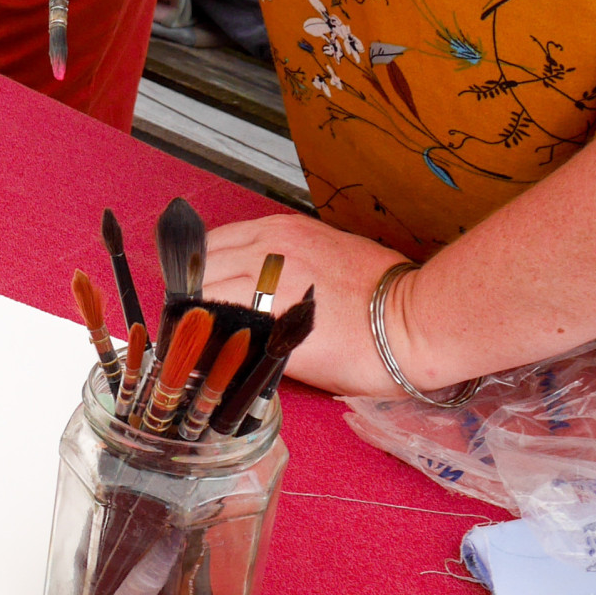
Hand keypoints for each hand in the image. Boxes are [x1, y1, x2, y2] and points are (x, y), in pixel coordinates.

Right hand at [204, 213, 410, 396]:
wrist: (416, 320)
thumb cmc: (368, 356)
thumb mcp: (301, 368)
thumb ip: (252, 349)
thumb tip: (218, 345)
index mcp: (267, 306)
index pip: (199, 306)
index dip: (184, 325)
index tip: (179, 338)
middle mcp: (269, 265)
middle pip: (200, 272)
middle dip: (187, 296)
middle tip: (185, 317)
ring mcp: (282, 240)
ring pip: (215, 246)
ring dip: (200, 267)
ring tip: (197, 288)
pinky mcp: (297, 226)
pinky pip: (243, 229)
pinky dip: (225, 245)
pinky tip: (226, 261)